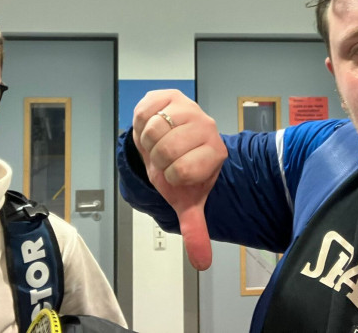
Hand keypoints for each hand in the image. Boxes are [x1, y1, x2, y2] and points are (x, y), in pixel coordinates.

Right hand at [132, 89, 226, 269]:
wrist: (171, 142)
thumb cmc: (179, 170)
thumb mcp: (186, 199)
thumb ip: (195, 228)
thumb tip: (202, 263)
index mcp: (216, 153)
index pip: (183, 171)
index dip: (171, 177)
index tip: (176, 174)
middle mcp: (207, 127)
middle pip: (166, 150)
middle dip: (157, 160)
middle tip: (163, 159)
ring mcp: (189, 108)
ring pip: (154, 129)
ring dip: (148, 141)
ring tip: (157, 143)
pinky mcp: (171, 95)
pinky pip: (145, 111)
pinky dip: (141, 123)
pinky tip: (152, 127)